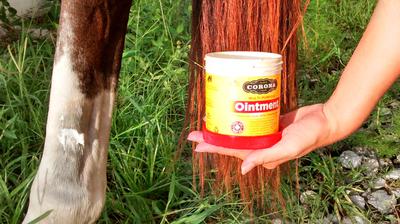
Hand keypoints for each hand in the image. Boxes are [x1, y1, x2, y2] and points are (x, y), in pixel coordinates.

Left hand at [187, 104, 333, 174]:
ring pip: (239, 133)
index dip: (215, 147)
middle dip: (213, 138)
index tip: (198, 143)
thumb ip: (266, 157)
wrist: (325, 119)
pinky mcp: (270, 124)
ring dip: (223, 129)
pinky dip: (238, 120)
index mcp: (264, 156)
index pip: (234, 152)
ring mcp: (265, 136)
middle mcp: (262, 147)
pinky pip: (250, 123)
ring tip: (206, 124)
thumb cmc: (310, 135)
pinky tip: (228, 114)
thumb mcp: (288, 147)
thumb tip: (243, 169)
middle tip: (193, 133)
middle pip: (233, 143)